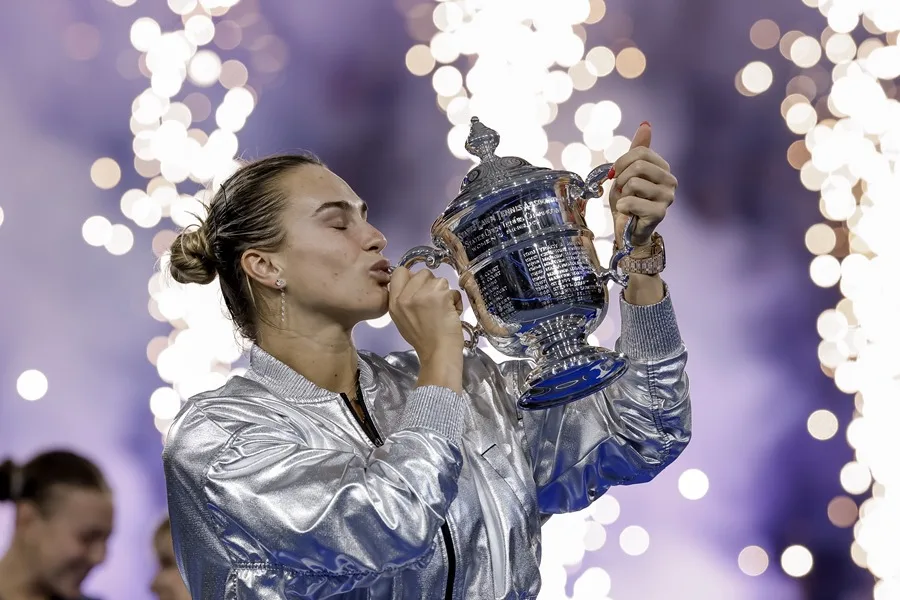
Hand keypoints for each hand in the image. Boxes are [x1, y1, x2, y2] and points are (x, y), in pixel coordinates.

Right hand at [389, 267, 463, 359]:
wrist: (438, 353)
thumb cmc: (424, 340)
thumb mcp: (402, 319)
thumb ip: (404, 300)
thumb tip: (415, 285)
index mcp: (394, 302)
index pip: (399, 272)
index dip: (413, 277)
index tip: (421, 288)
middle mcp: (405, 297)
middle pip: (422, 273)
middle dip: (432, 284)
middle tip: (435, 302)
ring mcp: (422, 295)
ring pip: (439, 280)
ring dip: (445, 293)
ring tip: (444, 310)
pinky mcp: (439, 295)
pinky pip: (452, 290)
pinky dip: (455, 300)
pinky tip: (452, 313)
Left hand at [608, 122, 677, 246]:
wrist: (627, 230)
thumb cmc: (628, 200)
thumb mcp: (628, 172)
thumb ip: (637, 150)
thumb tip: (646, 124)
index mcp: (664, 168)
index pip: (640, 152)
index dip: (621, 162)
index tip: (615, 174)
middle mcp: (671, 181)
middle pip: (638, 166)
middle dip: (621, 178)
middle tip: (621, 190)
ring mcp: (668, 197)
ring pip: (633, 183)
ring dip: (622, 194)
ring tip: (628, 202)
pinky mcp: (659, 213)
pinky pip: (630, 201)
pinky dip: (622, 207)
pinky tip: (629, 213)